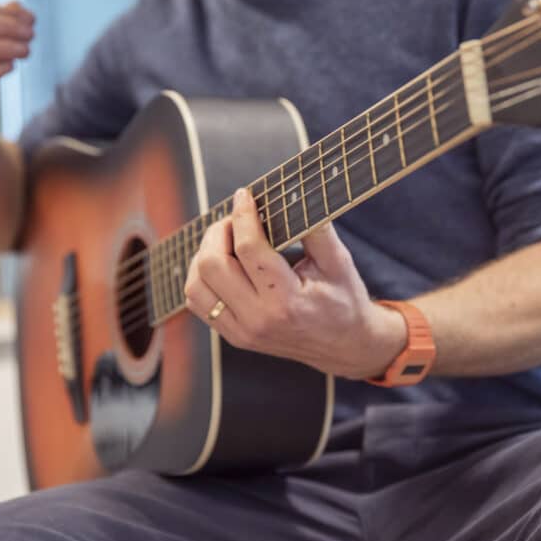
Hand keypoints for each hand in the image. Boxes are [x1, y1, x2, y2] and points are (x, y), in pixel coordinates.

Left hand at [184, 189, 406, 378]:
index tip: (244, 195)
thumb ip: (316, 229)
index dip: (242, 215)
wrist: (344, 346)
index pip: (248, 249)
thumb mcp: (339, 261)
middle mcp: (258, 319)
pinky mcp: (234, 336)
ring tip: (225, 240)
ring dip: (204, 254)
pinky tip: (221, 264)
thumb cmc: (343, 299)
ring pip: (196, 286)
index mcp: (286, 301)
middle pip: (212, 265)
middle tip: (234, 220)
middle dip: (218, 232)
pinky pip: (197, 303)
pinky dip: (201, 277)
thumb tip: (294, 194)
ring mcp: (242, 332)